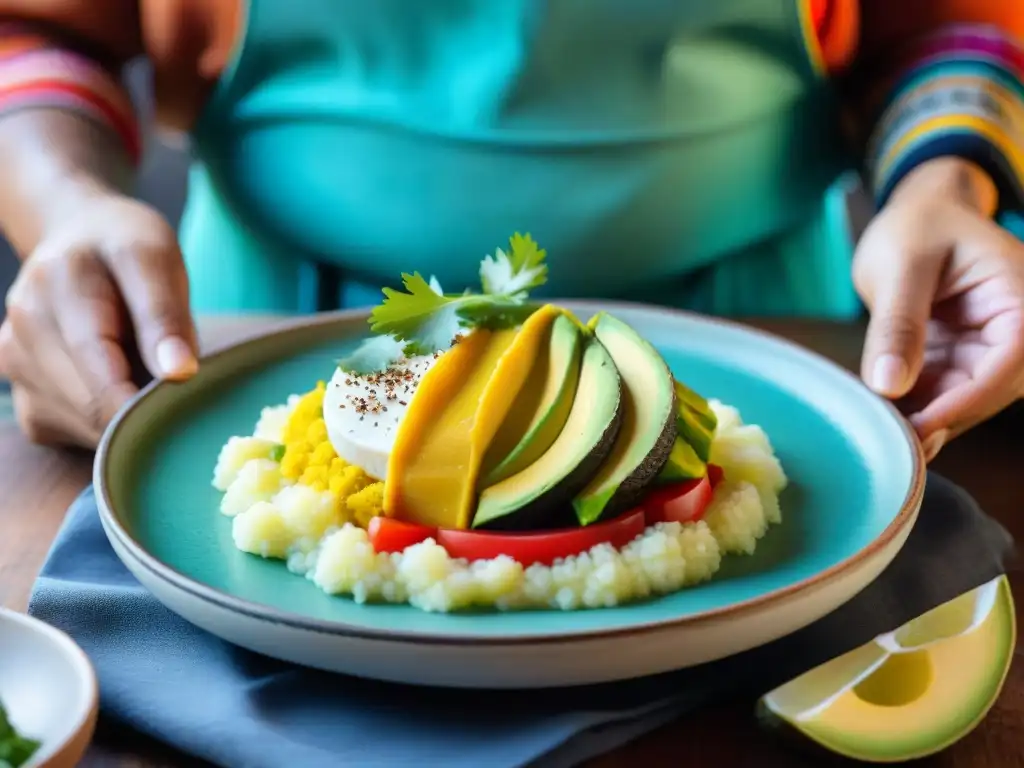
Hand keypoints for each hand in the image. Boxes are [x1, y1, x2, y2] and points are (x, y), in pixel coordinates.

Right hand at [0, 194, 198, 447]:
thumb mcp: (158, 261)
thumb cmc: (126, 249)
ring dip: (122, 418)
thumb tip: (179, 373)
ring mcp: (13, 363)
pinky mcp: (21, 392)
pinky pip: (69, 431)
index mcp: (60, 286)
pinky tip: (116, 386)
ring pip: (81, 426)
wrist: (77, 237)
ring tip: (142, 374)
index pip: (102, 370)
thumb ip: (166, 316)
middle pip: (91, 405)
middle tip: (176, 392)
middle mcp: (23, 327)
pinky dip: (102, 422)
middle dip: (140, 412)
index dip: (145, 406)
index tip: (183, 412)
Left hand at [853, 157, 1023, 460]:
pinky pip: (936, 395)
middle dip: (938, 418)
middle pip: (986, 392)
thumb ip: (899, 324)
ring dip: (920, 420)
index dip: (966, 400)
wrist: (915, 215)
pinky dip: (908, 408)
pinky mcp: (955, 361)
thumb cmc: (917, 225)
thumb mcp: (903, 265)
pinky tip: (876, 418)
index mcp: (1020, 300)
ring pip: (959, 402)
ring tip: (875, 433)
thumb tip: (890, 384)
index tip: (921, 426)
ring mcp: (983, 350)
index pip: (1009, 361)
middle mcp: (1012, 332)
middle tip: (886, 442)